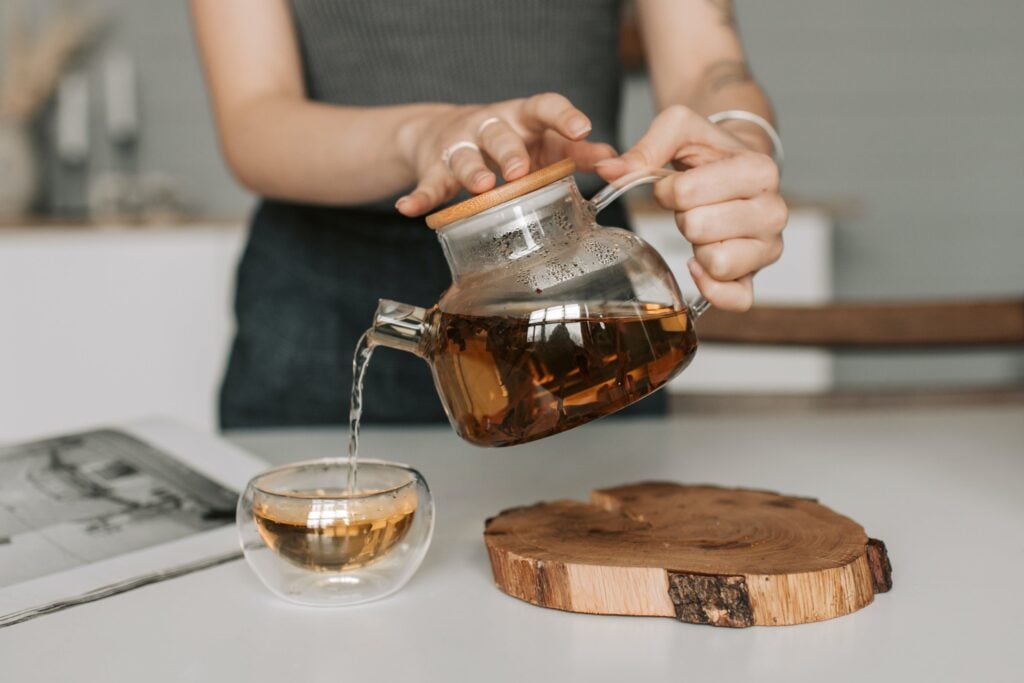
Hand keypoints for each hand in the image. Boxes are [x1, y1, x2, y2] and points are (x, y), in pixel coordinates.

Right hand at [395, 93, 615, 216]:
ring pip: (465, 158)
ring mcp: (460, 146)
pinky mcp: (434, 169)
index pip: (544, 106)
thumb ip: (576, 154)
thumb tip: (615, 162)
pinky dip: (418, 198)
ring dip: (472, 172)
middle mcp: (489, 126)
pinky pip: (426, 185)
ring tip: (481, 186)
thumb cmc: (509, 143)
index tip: (582, 128)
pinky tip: (410, 209)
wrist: (445, 134)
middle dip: (510, 152)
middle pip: (499, 134)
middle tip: (521, 171)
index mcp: (522, 117)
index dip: (564, 116)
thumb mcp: (543, 144)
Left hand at [595, 105, 786, 311]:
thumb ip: (645, 147)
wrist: (739, 166)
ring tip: (704, 228)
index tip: (680, 183)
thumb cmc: (710, 151)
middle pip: (697, 228)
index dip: (669, 189)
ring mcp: (768, 247)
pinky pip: (736, 299)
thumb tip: (608, 170)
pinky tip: (698, 265)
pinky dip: (711, 287)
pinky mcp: (756, 275)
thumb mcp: (681, 130)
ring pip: (716, 262)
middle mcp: (773, 211)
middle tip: (695, 206)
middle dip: (683, 216)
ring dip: (696, 246)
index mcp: (759, 170)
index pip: (687, 192)